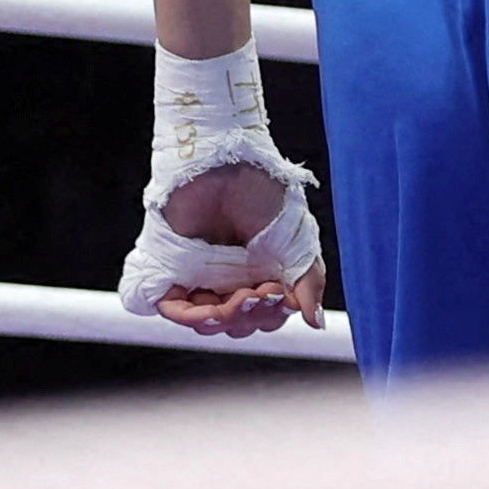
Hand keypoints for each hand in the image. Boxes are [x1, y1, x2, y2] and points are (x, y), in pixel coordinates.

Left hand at [144, 156, 326, 333]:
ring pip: (209, 322)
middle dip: (251, 317)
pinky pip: (175, 307)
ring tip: (238, 297)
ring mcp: (202, 276)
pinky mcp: (173, 270)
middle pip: (240, 324)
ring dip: (224, 319)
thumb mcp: (298, 243)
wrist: (225, 164)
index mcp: (263, 274)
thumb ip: (308, 283)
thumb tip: (315, 323)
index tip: (279, 294)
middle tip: (259, 291)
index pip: (267, 316)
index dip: (273, 314)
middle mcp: (232, 279)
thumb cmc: (263, 193)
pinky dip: (187, 315)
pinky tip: (205, 308)